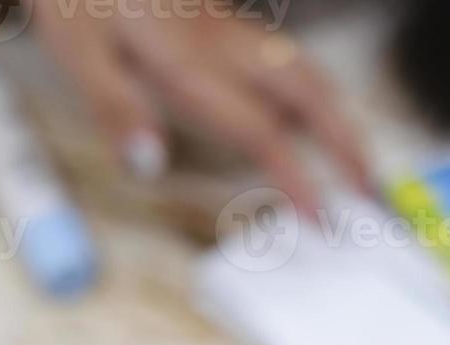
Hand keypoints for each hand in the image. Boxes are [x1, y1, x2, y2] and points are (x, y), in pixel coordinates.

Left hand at [32, 0, 369, 212]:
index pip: (259, 129)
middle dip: (347, 142)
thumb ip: (115, 108)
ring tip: (358, 155)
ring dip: (338, 115)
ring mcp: (225, 26)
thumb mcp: (78, 50)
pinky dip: (312, 90)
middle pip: (306, 93)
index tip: (323, 219)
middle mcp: (221, 43)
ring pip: (302, 70)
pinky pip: (282, 57)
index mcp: (189, 61)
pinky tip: (309, 108)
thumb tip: (151, 165)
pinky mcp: (219, 16)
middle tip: (372, 189)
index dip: (297, 177)